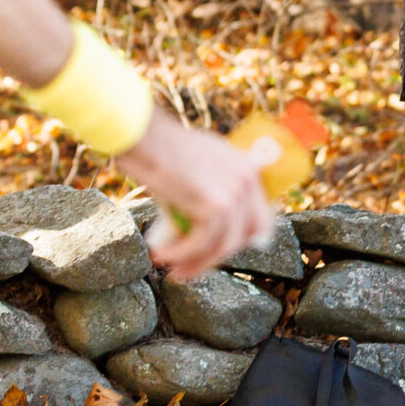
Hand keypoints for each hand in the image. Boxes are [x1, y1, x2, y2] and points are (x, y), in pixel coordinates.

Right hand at [112, 110, 277, 277]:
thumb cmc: (159, 148)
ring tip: (173, 271)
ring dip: (196, 264)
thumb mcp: (197, 166)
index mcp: (247, 168)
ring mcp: (234, 193)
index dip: (245, 242)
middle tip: (189, 267)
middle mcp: (247, 180)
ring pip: (222, 246)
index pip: (262, 218)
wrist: (141, 134)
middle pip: (243, 236)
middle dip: (216, 258)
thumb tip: (204, 225)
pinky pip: (201, 244)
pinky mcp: (215, 205)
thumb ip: (210, 189)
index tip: (222, 254)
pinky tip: (161, 257)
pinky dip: (180, 255)